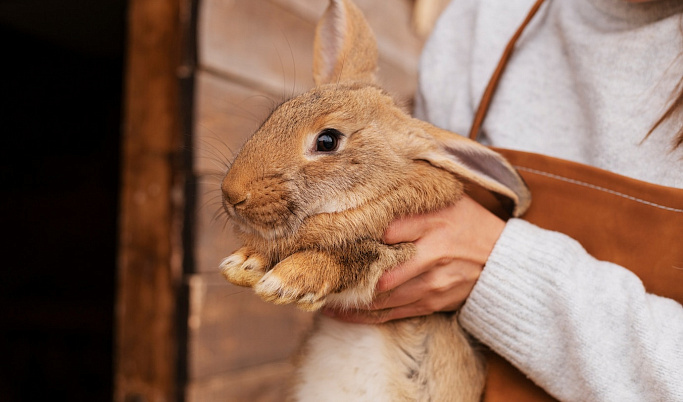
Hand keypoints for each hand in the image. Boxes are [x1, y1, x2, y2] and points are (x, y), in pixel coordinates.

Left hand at [323, 195, 504, 323]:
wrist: (506, 262)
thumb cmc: (471, 224)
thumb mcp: (447, 202)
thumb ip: (412, 200)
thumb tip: (371, 196)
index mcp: (434, 224)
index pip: (387, 229)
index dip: (356, 233)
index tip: (326, 234)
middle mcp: (432, 256)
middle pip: (380, 270)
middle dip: (346, 274)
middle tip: (315, 271)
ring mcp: (432, 284)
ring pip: (382, 297)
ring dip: (349, 300)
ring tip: (320, 296)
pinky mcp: (432, 303)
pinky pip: (392, 314)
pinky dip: (364, 316)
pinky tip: (341, 314)